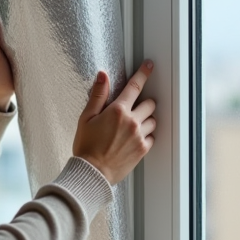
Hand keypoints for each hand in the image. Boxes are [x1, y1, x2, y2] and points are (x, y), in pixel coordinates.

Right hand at [72, 61, 156, 185]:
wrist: (92, 173)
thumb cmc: (86, 146)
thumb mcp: (86, 117)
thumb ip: (98, 95)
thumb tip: (103, 76)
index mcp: (118, 111)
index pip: (135, 86)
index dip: (143, 74)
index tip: (149, 66)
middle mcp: (132, 122)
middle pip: (150, 103)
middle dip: (144, 102)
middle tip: (134, 107)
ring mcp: (139, 136)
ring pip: (153, 120)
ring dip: (147, 119)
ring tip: (133, 124)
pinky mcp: (142, 149)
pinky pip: (152, 136)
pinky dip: (146, 134)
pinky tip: (134, 137)